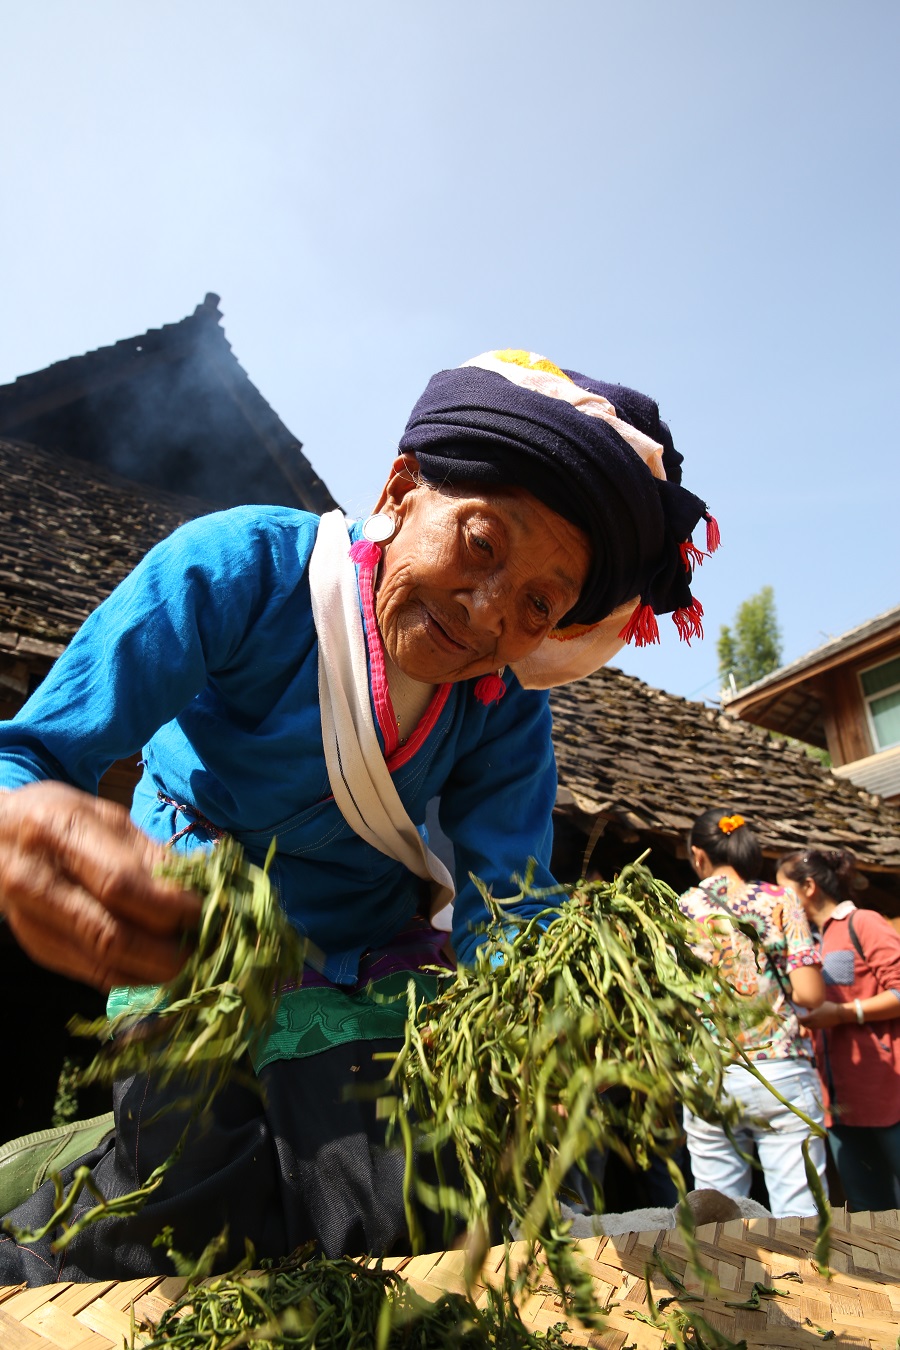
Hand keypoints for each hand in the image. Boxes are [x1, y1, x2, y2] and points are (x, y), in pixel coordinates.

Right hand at [0, 781, 201, 990]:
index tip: (203, 910)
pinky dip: (135, 978)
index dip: (168, 906)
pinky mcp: (38, 949)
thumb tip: (203, 886)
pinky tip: (159, 966)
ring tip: (188, 959)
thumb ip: (151, 853)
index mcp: (58, 835)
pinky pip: (94, 976)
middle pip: (111, 936)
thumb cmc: (63, 820)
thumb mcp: (107, 817)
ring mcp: (32, 923)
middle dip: (166, 950)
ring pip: (104, 965)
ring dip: (155, 972)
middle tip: (202, 945)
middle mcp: (37, 882)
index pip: (120, 885)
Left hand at [798, 1001, 850, 1030]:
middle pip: (804, 1025)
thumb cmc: (829, 1007)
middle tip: (800, 1016)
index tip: (797, 1013)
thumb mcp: (817, 1004)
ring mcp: (819, 1026)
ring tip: (806, 1018)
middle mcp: (814, 1023)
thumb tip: (804, 1004)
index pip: (801, 1020)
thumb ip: (810, 1006)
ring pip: (809, 1027)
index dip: (797, 1018)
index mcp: (812, 1017)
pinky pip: (814, 1027)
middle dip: (801, 1022)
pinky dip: (811, 1024)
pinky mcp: (822, 1027)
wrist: (839, 1014)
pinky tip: (812, 1019)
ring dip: (806, 1024)